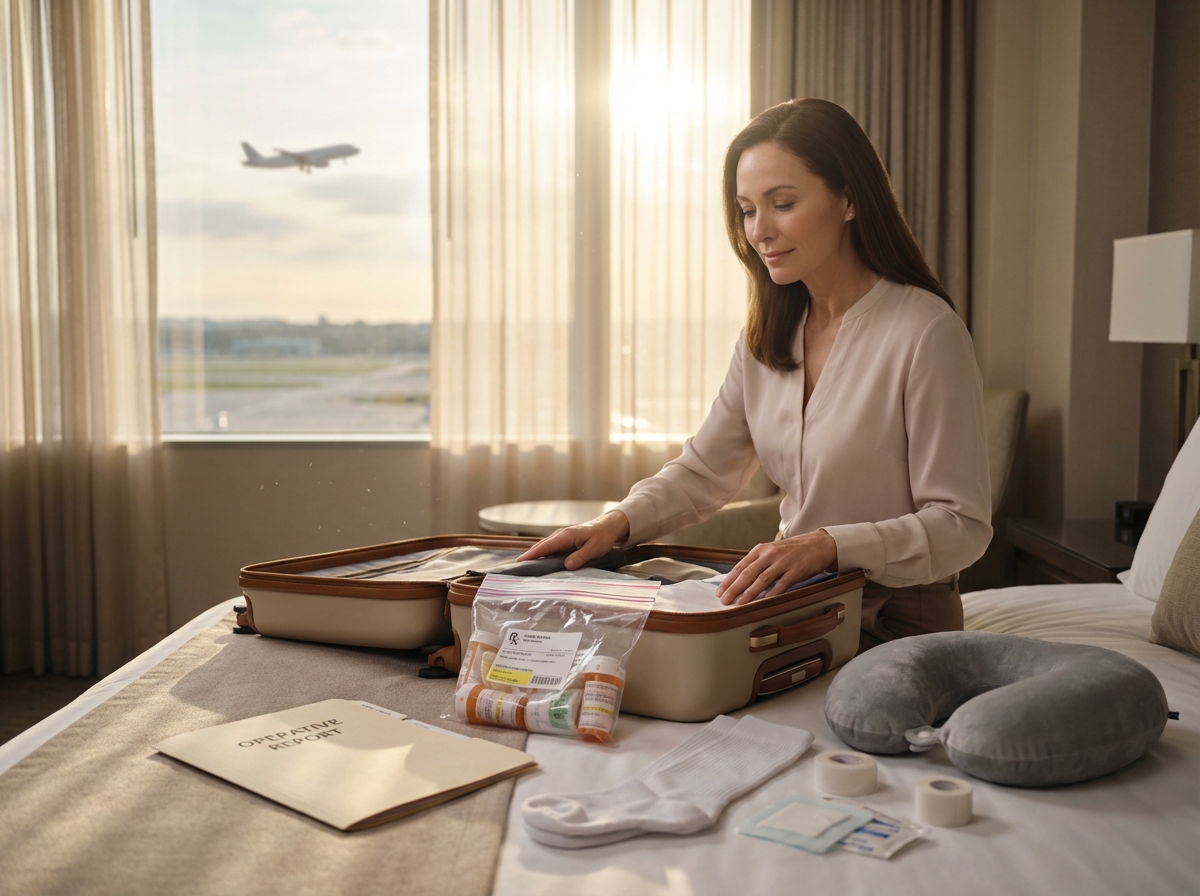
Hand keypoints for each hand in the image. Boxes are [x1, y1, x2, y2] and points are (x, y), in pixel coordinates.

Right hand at [516, 511, 631, 569]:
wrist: (608, 526)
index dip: (533, 554)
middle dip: (528, 555)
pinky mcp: (564, 541)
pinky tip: (538, 562)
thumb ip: (581, 556)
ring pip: (544, 546)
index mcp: (567, 535)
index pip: (546, 546)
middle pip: (541, 546)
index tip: (521, 561)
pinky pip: (550, 548)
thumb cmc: (602, 537)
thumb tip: (567, 565)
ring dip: (534, 555)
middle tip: (516, 566)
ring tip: (523, 566)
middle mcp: (561, 535)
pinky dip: (542, 554)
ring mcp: (561, 537)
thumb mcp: (595, 548)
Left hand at [715, 529, 836, 605]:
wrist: (818, 544)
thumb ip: (756, 564)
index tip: (719, 592)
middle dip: (734, 588)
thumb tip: (738, 581)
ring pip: (762, 579)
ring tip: (739, 603)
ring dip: (749, 592)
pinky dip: (772, 594)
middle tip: (724, 601)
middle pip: (748, 573)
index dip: (728, 580)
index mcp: (760, 549)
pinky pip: (782, 584)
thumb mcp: (771, 552)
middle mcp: (770, 554)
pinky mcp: (797, 570)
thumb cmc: (792, 551)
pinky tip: (764, 602)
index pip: (740, 566)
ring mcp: (783, 562)